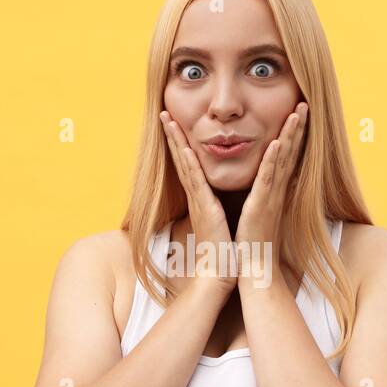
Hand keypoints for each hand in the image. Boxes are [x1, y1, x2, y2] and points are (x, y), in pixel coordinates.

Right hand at [160, 110, 234, 289]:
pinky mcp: (205, 211)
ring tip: (168, 121)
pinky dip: (190, 166)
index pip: (189, 164)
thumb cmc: (224, 250)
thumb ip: (215, 206)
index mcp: (202, 197)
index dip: (180, 142)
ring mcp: (199, 202)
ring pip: (185, 165)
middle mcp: (197, 196)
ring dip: (177, 142)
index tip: (174, 123)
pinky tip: (185, 150)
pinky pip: (197, 184)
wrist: (221, 274)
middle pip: (181, 159)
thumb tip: (215, 199)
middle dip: (172, 135)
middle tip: (163, 112)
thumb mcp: (220, 220)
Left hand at [235, 101, 307, 278]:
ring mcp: (271, 197)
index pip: (287, 156)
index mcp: (274, 190)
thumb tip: (264, 184)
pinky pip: (268, 179)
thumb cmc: (254, 242)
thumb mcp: (259, 212)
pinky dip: (273, 160)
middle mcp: (277, 190)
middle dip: (298, 126)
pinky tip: (277, 142)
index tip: (298, 112)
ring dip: (290, 135)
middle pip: (290, 151)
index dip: (294, 133)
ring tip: (297, 112)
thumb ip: (263, 195)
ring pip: (283, 159)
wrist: (254, 267)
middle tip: (305, 102)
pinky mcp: (261, 206)